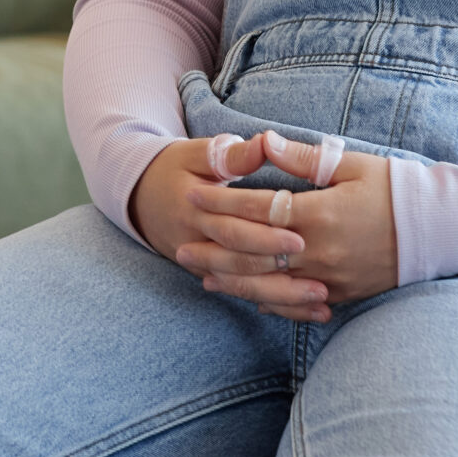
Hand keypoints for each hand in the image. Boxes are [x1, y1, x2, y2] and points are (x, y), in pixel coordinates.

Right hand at [130, 134, 324, 319]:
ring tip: (320, 304)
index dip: (264, 234)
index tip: (300, 238)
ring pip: (242, 285)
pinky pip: (241, 292)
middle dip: (279, 272)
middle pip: (239, 262)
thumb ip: (232, 155)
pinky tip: (304, 312)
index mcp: (195, 209)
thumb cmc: (174, 169)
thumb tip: (264, 144)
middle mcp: (196, 241)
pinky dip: (272, 304)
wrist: (137, 196)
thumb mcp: (197, 154)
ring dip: (281, 298)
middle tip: (320, 282)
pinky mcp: (207, 273)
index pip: (233, 226)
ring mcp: (200, 262)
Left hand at [180, 131, 399, 321]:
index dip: (222, 202)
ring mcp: (332, 278)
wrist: (442, 230)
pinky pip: (297, 302)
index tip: (193, 194)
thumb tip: (262, 139)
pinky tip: (246, 296)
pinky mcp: (343, 294)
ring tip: (202, 276)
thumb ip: (302, 159)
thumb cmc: (395, 189)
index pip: (257, 209)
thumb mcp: (351, 166)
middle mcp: (322, 251)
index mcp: (320, 213)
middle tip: (179, 247)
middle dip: (214, 249)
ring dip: (233, 281)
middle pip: (254, 254)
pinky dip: (268, 300)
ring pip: (270, 285)